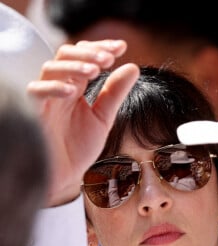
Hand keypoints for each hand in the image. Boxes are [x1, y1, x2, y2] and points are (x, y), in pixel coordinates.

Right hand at [27, 40, 138, 206]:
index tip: (121, 47)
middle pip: (66, 55)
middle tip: (109, 57)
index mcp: (76, 88)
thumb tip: (132, 67)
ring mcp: (46, 100)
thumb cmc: (80, 147)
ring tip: (95, 70)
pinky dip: (53, 87)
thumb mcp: (103, 118)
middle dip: (88, 52)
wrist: (66, 175)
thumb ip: (114, 93)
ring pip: (51, 68)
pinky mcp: (33, 114)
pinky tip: (72, 90)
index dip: (101, 48)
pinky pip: (36, 92)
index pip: (85, 58)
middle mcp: (60, 90)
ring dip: (74, 66)